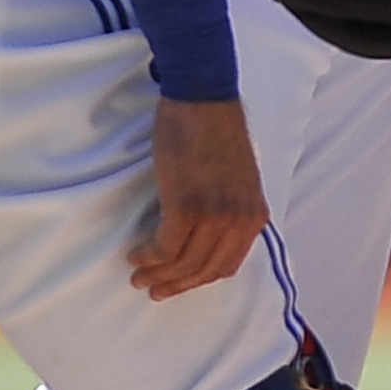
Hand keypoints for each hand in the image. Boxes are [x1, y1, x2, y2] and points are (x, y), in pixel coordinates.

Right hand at [127, 98, 267, 300]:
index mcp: (255, 215)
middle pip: (204, 270)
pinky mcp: (186, 208)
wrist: (204, 99)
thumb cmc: (215, 130)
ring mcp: (214, 216)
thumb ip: (230, 207)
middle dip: (176, 284)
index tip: (180, 282)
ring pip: (182, 264)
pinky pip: (163, 248)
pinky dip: (147, 256)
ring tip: (138, 276)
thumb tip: (207, 236)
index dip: (200, 279)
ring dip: (157, 274)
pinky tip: (136, 254)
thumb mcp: (238, 178)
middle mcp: (238, 220)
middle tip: (153, 290)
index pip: (228, 265)